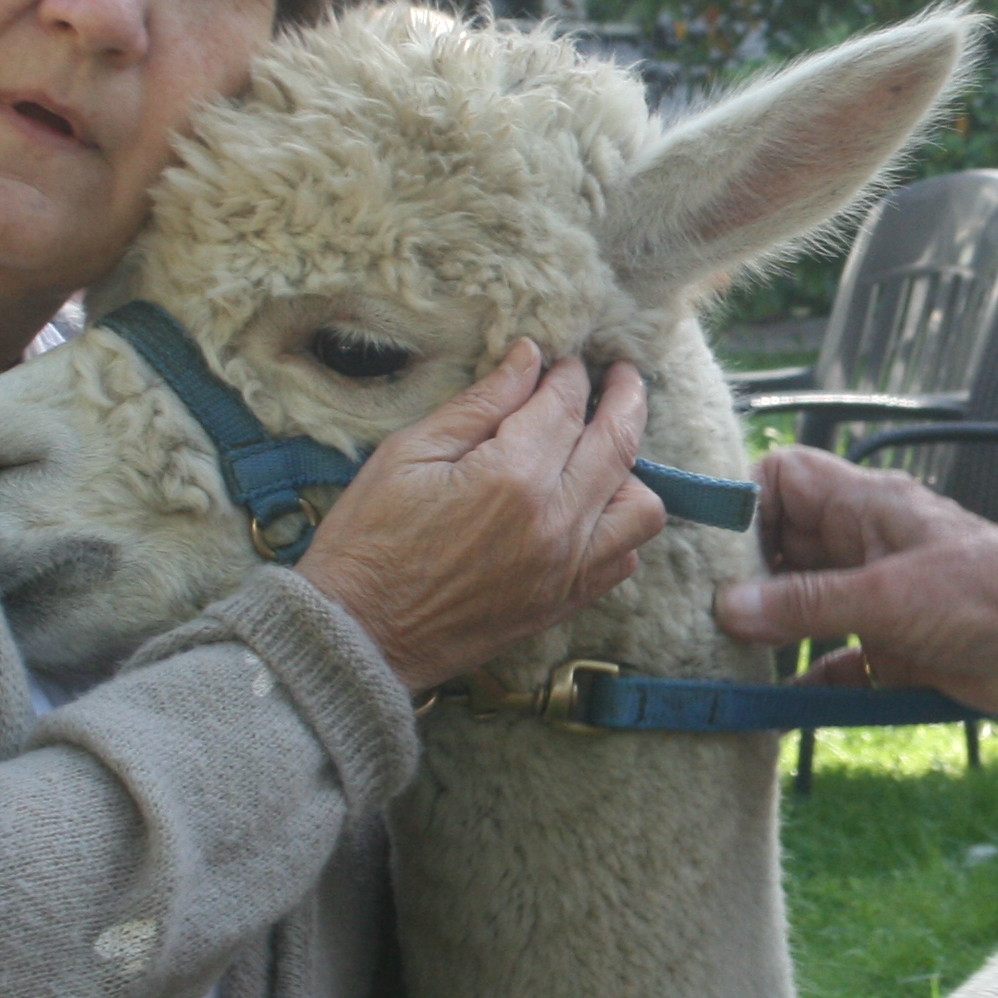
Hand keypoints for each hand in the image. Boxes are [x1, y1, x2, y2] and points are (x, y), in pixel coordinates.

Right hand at [298, 343, 665, 693]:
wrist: (357, 637)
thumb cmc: (367, 541)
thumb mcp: (408, 454)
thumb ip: (479, 404)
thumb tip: (528, 359)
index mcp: (512, 477)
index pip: (564, 405)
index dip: (565, 374)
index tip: (559, 359)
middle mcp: (555, 523)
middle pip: (618, 443)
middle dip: (624, 397)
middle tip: (618, 374)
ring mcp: (567, 568)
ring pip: (640, 506)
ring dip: (631, 468)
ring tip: (603, 449)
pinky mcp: (565, 603)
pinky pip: (624, 558)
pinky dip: (620, 526)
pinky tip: (592, 508)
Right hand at [714, 446, 997, 717]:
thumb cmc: (989, 592)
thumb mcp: (888, 596)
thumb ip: (807, 604)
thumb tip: (728, 607)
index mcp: (865, 507)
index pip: (784, 479)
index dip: (744, 501)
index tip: (703, 546)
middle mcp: (865, 547)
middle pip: (784, 548)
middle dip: (743, 577)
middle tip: (694, 613)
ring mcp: (880, 597)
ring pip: (807, 607)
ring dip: (772, 633)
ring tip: (720, 659)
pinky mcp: (898, 648)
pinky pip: (839, 661)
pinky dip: (812, 680)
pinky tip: (776, 707)